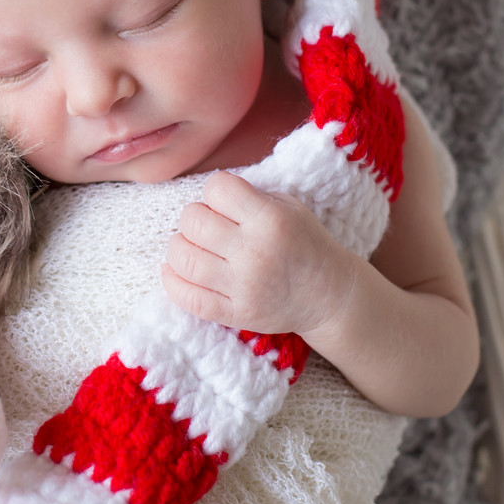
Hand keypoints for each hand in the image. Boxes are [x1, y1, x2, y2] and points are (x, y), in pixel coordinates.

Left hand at [161, 171, 356, 335]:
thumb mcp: (289, 207)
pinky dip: (172, 282)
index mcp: (270, 220)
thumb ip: (249, 196)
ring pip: (184, 260)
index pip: (217, 189)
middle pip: (193, 223)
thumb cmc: (304, 243)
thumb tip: (207, 194)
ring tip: (192, 246)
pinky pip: (189, 298)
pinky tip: (175, 271)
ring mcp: (243, 287)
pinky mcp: (236, 314)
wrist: (330, 295)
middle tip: (206, 225)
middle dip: (193, 217)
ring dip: (179, 248)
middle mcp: (255, 253)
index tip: (223, 200)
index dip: (215, 190)